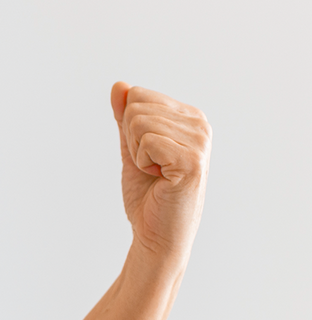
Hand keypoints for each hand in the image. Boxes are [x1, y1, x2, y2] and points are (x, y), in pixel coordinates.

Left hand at [111, 82, 210, 266]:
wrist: (156, 234)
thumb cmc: (147, 195)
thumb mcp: (131, 149)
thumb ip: (125, 118)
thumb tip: (119, 85)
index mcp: (188, 117)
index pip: (138, 95)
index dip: (128, 128)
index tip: (145, 153)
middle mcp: (199, 124)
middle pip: (136, 107)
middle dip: (130, 141)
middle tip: (150, 167)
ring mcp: (200, 141)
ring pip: (138, 124)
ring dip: (136, 153)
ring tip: (156, 173)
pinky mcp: (192, 160)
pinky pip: (147, 142)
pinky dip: (142, 162)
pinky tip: (160, 178)